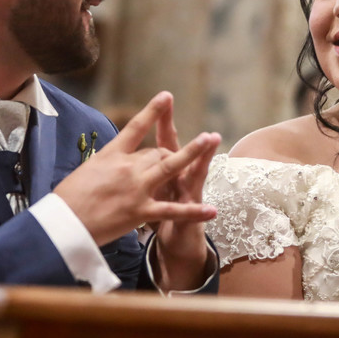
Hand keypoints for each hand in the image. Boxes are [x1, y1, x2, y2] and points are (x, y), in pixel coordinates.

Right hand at [56, 92, 219, 249]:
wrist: (63, 224)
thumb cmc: (67, 200)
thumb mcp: (85, 172)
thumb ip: (105, 166)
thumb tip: (112, 165)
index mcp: (111, 155)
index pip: (135, 127)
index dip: (152, 111)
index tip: (166, 96)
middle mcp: (127, 168)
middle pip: (157, 152)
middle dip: (172, 154)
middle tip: (182, 156)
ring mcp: (136, 189)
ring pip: (171, 167)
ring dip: (193, 152)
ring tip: (211, 139)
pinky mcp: (141, 211)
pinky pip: (173, 210)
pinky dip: (193, 211)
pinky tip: (211, 210)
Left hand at [147, 92, 220, 290]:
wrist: (179, 240)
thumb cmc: (157, 212)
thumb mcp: (147, 189)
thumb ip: (142, 171)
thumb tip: (125, 155)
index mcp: (161, 167)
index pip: (160, 138)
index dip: (159, 118)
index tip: (163, 96)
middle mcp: (178, 175)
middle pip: (175, 148)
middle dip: (173, 127)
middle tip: (174, 106)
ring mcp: (186, 193)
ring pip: (194, 172)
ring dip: (202, 156)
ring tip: (213, 138)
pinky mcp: (187, 216)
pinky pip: (191, 213)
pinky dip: (198, 212)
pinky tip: (211, 209)